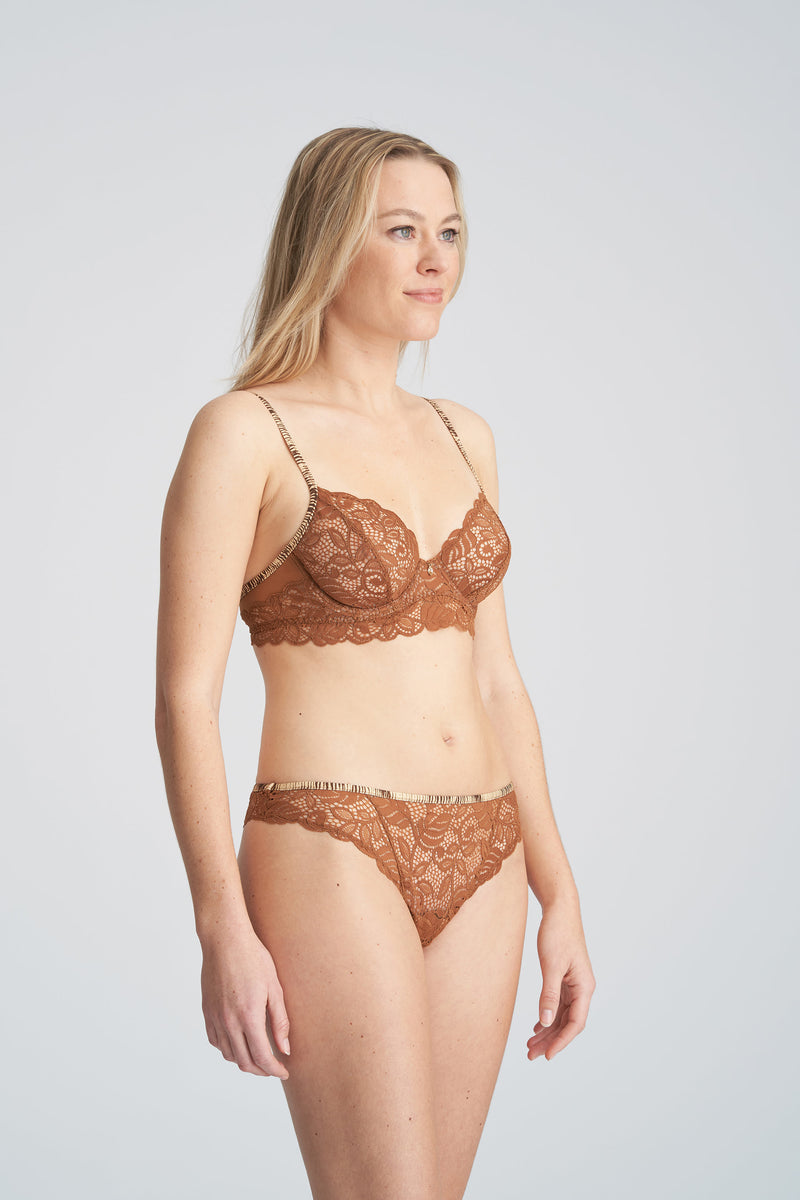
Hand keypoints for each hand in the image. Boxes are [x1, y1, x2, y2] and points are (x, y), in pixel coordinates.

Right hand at [200, 923, 290, 1078]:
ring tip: (259, 1056)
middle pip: (244, 1061)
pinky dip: (228, 1049)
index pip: (262, 1057)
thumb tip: (285, 1048)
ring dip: (244, 1061)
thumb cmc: (253, 958)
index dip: (274, 1069)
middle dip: (261, 1070)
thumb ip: (280, 1021)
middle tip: (274, 1067)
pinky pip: (216, 1041)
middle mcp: (229, 1022)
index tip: (284, 1071)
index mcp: (248, 1017)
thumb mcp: (274, 987)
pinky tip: (238, 1042)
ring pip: (229, 1054)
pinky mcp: (207, 1012)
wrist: (225, 940)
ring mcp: (215, 1018)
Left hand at [527, 899, 594, 1061]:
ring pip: (562, 1015)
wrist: (559, 909)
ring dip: (547, 1031)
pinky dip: (548, 1016)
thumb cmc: (557, 933)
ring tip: (529, 1045)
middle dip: (550, 1040)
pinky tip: (536, 1027)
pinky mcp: (565, 977)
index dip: (561, 1041)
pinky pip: (558, 1004)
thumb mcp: (551, 965)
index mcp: (584, 986)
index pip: (576, 1023)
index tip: (547, 1056)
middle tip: (530, 1055)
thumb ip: (549, 995)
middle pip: (568, 1022)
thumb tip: (546, 1022)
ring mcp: (574, 983)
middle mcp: (582, 988)